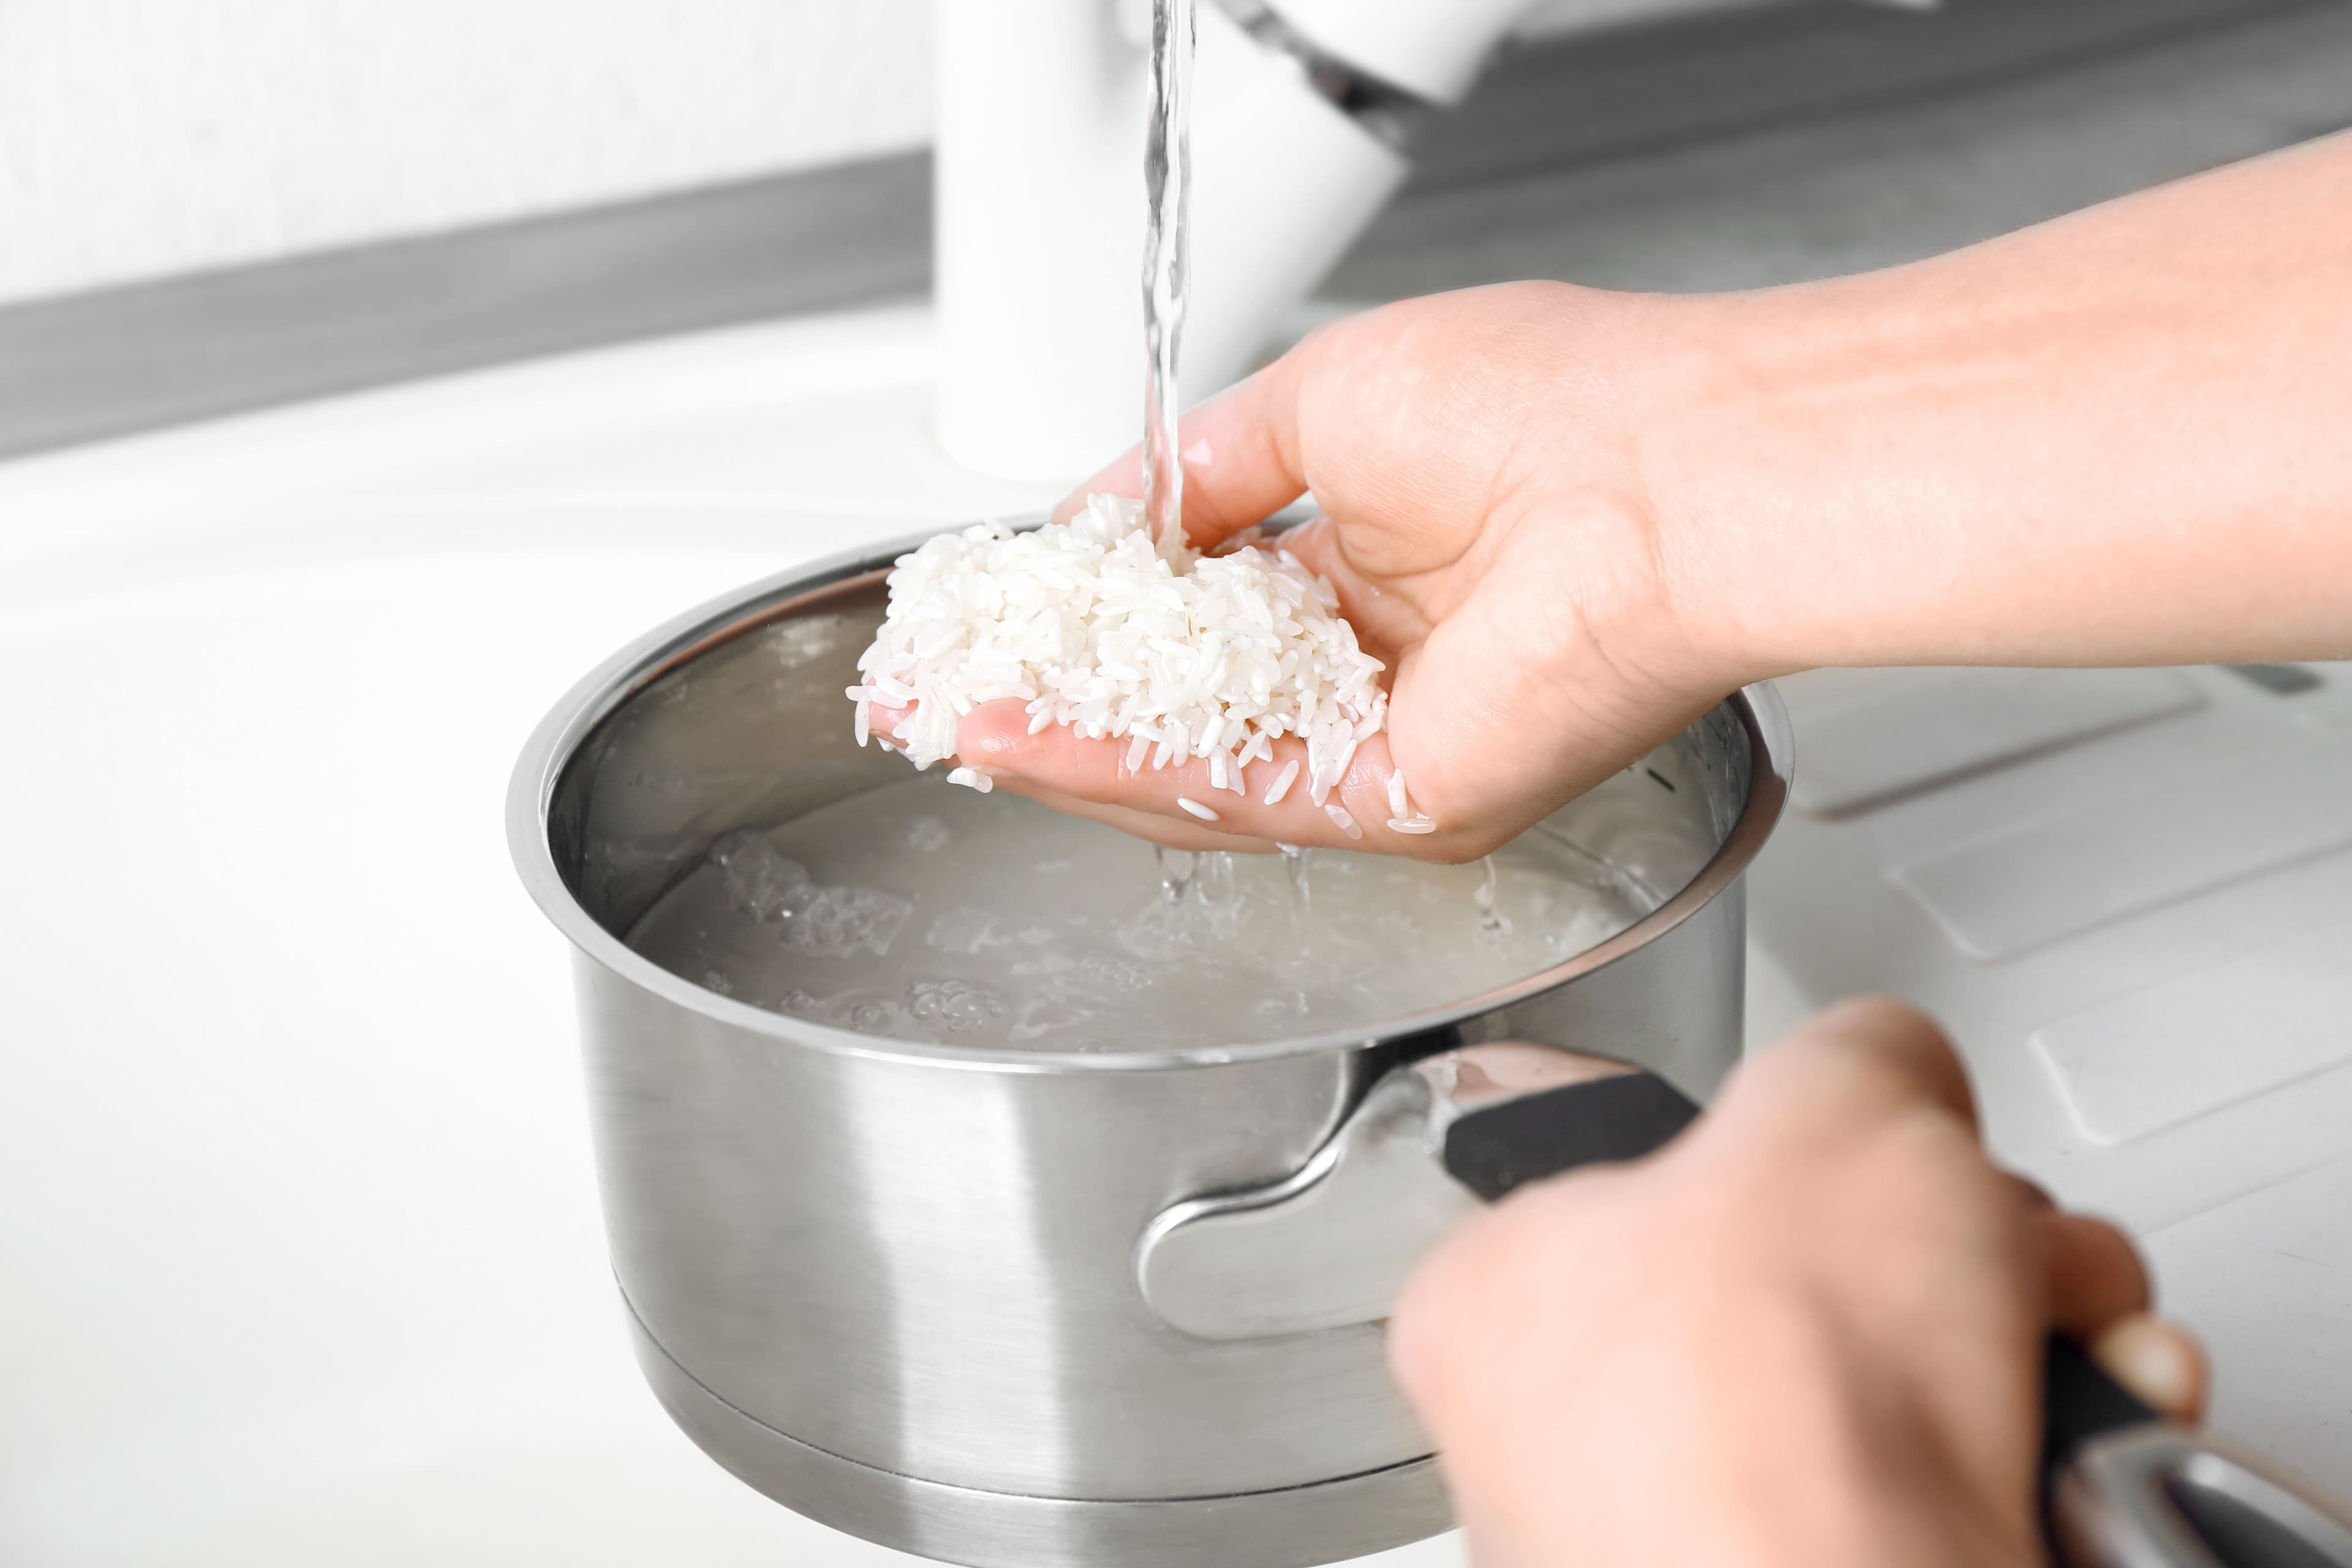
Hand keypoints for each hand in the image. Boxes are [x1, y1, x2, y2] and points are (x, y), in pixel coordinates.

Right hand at [918, 132, 2351, 859]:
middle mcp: (1378, 668)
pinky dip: (1115, 768)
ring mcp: (1387, 744)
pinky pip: (1232, 795)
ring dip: (1055, 744)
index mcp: (1372, 569)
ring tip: (945, 719)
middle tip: (941, 691)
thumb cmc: (1554, 403)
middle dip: (1049, 704)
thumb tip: (1110, 505)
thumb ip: (1206, 468)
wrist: (1674, 470)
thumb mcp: (1325, 400)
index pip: (1202, 623)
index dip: (1093, 621)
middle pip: (1182, 715)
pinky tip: (1016, 738)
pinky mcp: (1401, 797)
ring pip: (1188, 771)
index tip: (1001, 610)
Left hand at [1390, 999, 2206, 1567]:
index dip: (1805, 1146)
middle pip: (1815, 1273)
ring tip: (2069, 1341)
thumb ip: (1857, 1053)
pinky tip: (2090, 1434)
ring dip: (2034, 1336)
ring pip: (1906, 1382)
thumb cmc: (1774, 1412)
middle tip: (2000, 1244)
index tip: (1876, 1147)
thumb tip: (1892, 1070)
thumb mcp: (1832, 1106)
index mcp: (1507, 1293)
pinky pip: (1960, 1490)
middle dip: (1964, 1242)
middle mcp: (1580, 1433)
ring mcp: (1701, 1533)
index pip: (1662, 1173)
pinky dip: (2054, 1450)